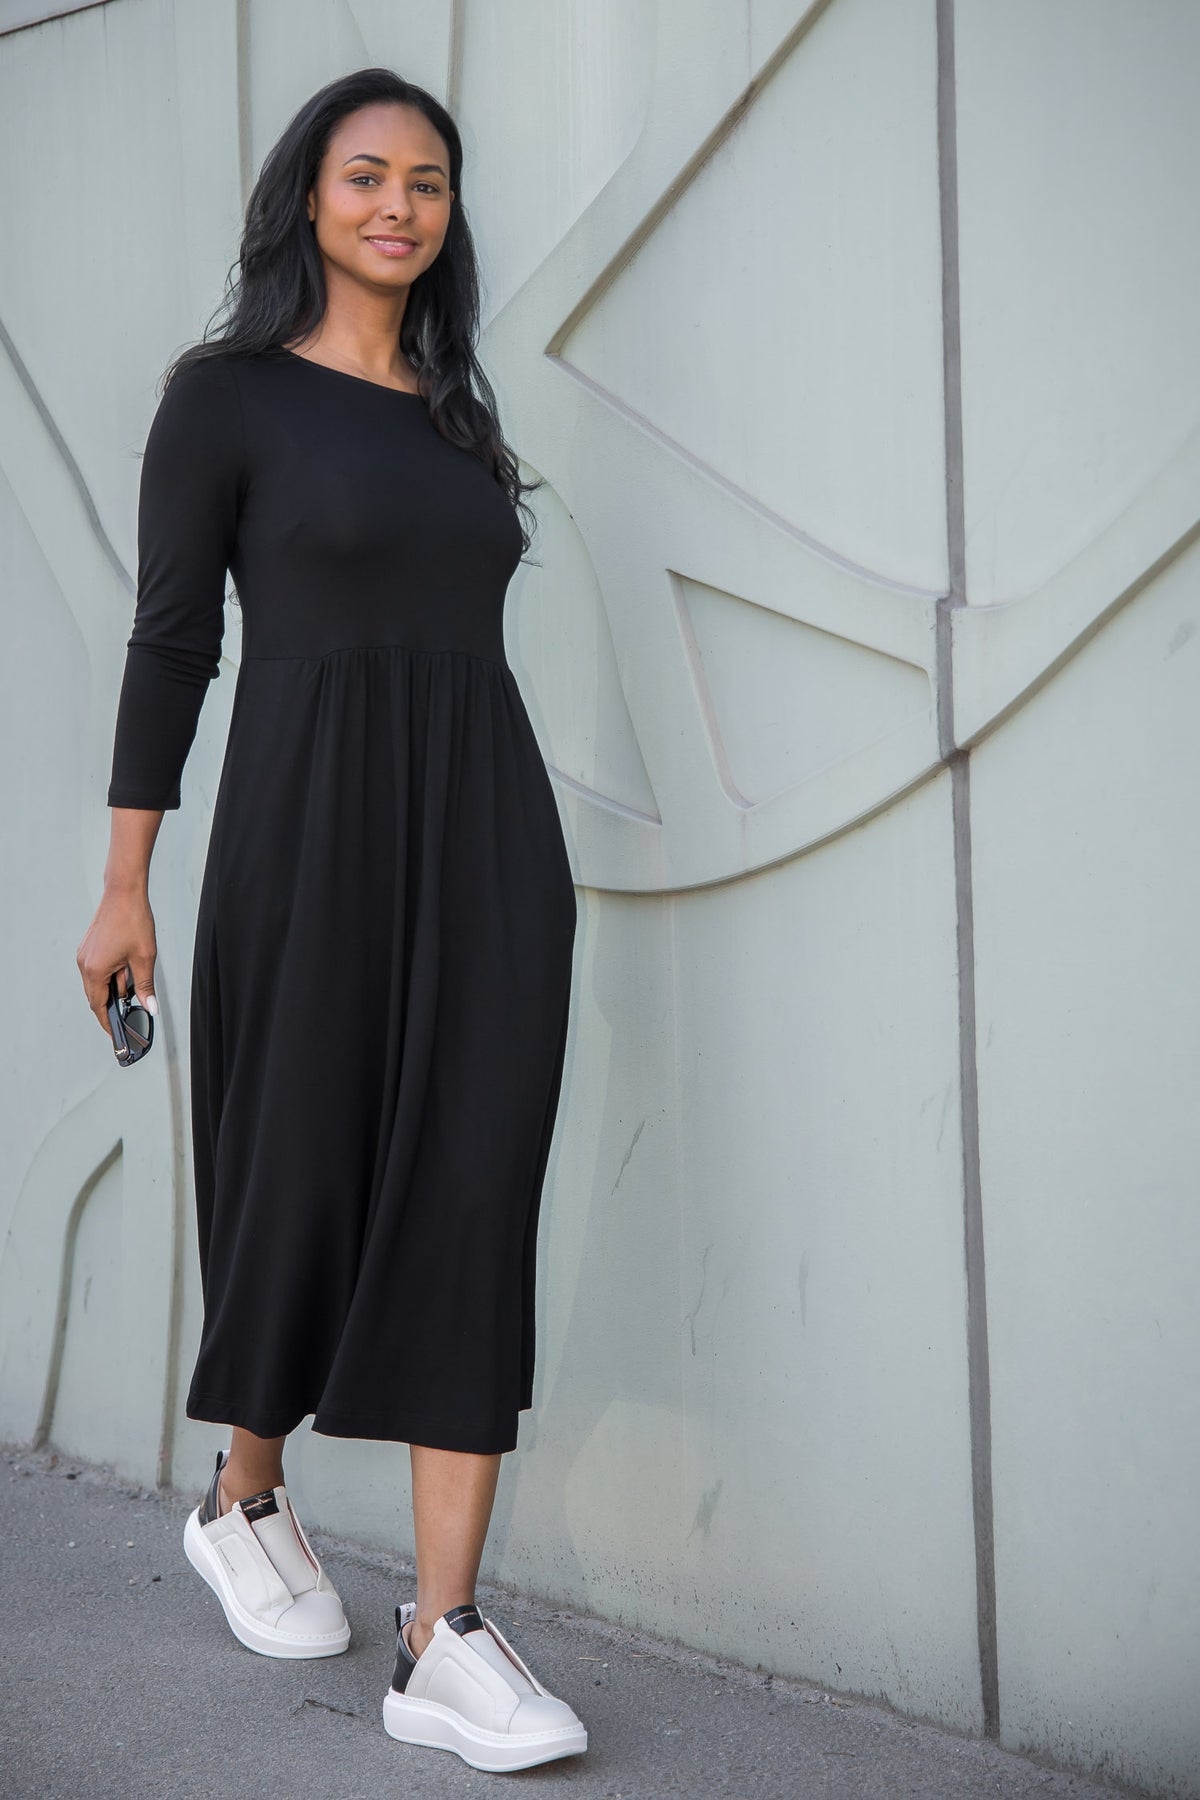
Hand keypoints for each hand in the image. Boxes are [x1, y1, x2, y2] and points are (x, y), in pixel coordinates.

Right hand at [76, 889, 159, 1042]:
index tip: (117, 1034)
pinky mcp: (89, 948)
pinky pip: (98, 970)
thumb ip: (145, 986)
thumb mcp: (144, 958)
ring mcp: (84, 955)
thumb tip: (149, 1006)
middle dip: (114, 1005)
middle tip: (130, 1011)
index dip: (108, 1022)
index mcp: (95, 970)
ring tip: (133, 978)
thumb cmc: (133, 920)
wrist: (124, 892)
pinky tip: (126, 967)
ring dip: (114, 987)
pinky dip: (111, 975)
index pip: (99, 1006)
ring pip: (98, 983)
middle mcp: (84, 964)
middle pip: (96, 996)